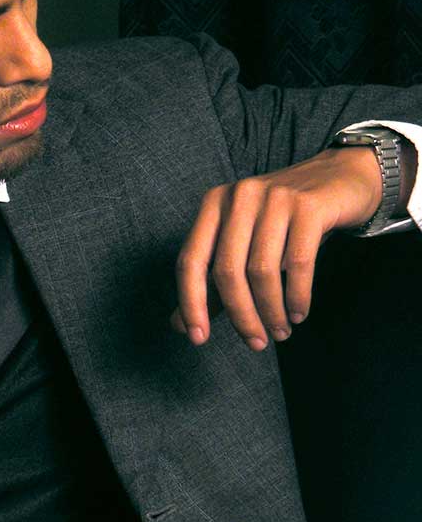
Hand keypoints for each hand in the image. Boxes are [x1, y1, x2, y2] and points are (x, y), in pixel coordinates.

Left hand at [170, 147, 384, 350]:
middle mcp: (239, 196)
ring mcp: (274, 197)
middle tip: (257, 343)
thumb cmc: (286, 220)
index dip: (190, 303)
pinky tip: (299, 313)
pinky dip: (297, 295)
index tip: (198, 338)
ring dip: (271, 311)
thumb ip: (213, 283)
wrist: (342, 178)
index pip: (191, 261)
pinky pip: (298, 262)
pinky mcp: (308, 206)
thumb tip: (179, 326)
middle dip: (241, 315)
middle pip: (227, 270)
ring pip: (262, 270)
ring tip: (280, 332)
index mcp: (214, 204)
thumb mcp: (246, 244)